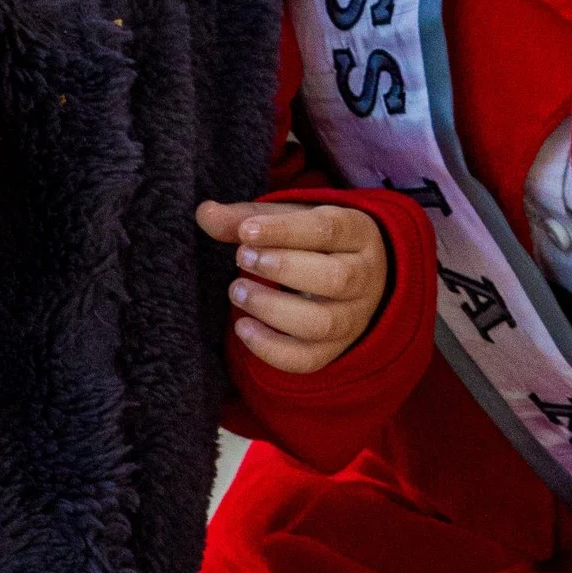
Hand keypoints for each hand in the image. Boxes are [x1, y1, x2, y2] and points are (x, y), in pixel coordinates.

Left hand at [195, 200, 388, 373]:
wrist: (354, 276)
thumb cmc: (314, 242)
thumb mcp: (289, 219)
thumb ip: (247, 217)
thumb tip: (206, 213)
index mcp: (358, 233)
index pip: (327, 230)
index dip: (284, 231)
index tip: (246, 232)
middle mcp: (365, 277)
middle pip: (335, 279)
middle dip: (282, 269)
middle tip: (242, 259)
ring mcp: (354, 317)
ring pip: (321, 323)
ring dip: (272, 309)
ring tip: (238, 292)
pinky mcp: (336, 348)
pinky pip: (307, 359)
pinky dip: (270, 348)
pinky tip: (243, 327)